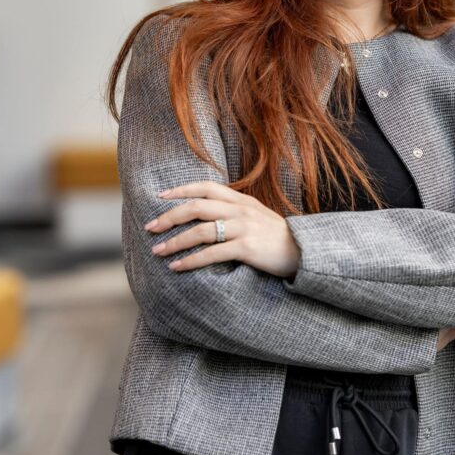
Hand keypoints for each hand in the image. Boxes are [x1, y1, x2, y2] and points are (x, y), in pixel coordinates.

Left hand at [144, 181, 301, 277]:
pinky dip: (191, 261)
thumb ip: (235, 211)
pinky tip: (177, 267)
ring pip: (200, 231)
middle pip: (196, 207)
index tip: (160, 196)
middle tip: (151, 227)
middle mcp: (240, 210)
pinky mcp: (247, 248)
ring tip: (158, 251)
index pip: (206, 187)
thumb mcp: (257, 216)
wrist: (304, 251)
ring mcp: (244, 228)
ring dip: (175, 242)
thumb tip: (207, 215)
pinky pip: (212, 254)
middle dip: (169, 217)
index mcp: (241, 200)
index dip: (181, 190)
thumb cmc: (277, 237)